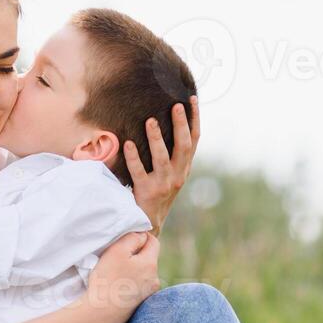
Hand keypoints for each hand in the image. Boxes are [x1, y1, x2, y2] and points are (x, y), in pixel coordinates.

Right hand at [84, 231, 160, 322]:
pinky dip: (129, 282)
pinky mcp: (139, 304)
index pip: (153, 241)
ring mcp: (148, 293)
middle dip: (135, 254)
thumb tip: (142, 235)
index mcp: (151, 264)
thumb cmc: (108, 279)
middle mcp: (154, 279)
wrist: (101, 313)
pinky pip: (137, 286)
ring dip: (132, 269)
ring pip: (142, 273)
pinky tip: (116, 286)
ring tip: (115, 273)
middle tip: (117, 257)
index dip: (140, 237)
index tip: (124, 241)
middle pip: (148, 258)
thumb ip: (132, 238)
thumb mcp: (118, 251)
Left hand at [126, 96, 197, 233]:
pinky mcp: (147, 192)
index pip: (194, 139)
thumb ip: (172, 154)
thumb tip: (164, 123)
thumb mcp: (171, 174)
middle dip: (180, 124)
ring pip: (162, 158)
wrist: (150, 223)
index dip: (194, 119)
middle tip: (175, 105)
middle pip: (183, 146)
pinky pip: (139, 172)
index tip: (191, 99)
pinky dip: (134, 157)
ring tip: (150, 121)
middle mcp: (178, 175)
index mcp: (184, 167)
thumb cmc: (158, 193)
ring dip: (156, 138)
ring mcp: (163, 184)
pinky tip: (128, 143)